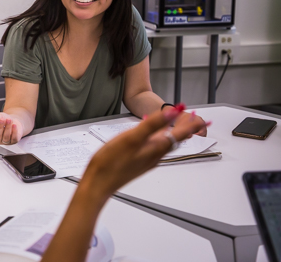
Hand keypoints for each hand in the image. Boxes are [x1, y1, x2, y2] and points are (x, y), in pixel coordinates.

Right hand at [0, 112, 23, 144]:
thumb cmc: (4, 119)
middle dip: (0, 127)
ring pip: (6, 137)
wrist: (13, 121)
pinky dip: (14, 131)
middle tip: (1, 120)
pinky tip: (14, 125)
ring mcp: (6, 141)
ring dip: (7, 127)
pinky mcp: (14, 141)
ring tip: (9, 119)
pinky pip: (14, 137)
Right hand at [82, 105, 209, 197]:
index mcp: (155, 148)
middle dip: (184, 128)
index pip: (180, 134)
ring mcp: (146, 160)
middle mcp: (154, 155)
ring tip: (177, 125)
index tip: (198, 115)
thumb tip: (172, 113)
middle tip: (192, 119)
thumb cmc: (112, 162)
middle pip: (175, 140)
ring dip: (172, 133)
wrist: (98, 183)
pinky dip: (158, 139)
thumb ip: (153, 124)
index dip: (190, 123)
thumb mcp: (132, 138)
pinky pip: (154, 148)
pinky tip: (151, 136)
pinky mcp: (137, 163)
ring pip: (165, 144)